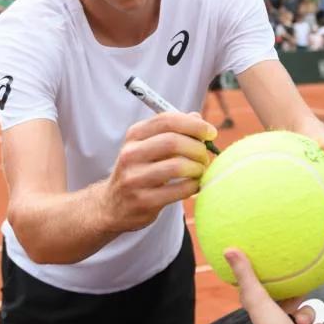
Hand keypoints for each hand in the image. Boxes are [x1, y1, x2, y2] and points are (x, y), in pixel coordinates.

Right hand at [102, 111, 215, 232]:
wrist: (112, 206)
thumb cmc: (140, 171)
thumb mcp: (149, 146)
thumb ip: (173, 131)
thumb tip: (198, 117)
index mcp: (134, 135)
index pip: (167, 120)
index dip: (195, 124)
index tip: (211, 133)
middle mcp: (130, 154)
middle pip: (173, 142)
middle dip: (198, 148)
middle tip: (206, 156)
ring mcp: (134, 179)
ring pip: (177, 167)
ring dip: (197, 168)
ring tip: (200, 171)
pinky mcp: (143, 201)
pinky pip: (179, 190)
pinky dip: (194, 186)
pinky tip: (194, 185)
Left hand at [225, 248, 323, 323]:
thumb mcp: (258, 296)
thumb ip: (245, 273)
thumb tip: (229, 249)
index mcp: (260, 311)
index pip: (259, 292)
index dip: (264, 282)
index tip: (272, 272)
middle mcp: (273, 323)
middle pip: (288, 302)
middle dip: (296, 298)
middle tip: (298, 296)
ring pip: (306, 314)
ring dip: (309, 315)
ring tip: (304, 323)